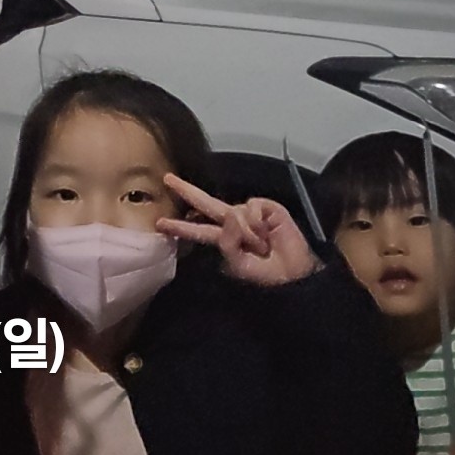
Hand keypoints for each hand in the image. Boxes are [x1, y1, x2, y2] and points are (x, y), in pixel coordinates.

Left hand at [156, 174, 320, 286]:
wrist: (294, 274)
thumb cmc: (266, 274)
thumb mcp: (239, 265)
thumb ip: (228, 243)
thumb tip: (232, 213)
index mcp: (224, 240)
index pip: (198, 231)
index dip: (180, 227)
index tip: (160, 223)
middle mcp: (233, 223)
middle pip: (206, 204)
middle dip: (187, 191)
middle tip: (167, 179)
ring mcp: (249, 214)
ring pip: (232, 212)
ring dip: (247, 233)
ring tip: (262, 247)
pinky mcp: (265, 207)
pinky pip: (250, 208)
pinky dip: (257, 223)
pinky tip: (268, 234)